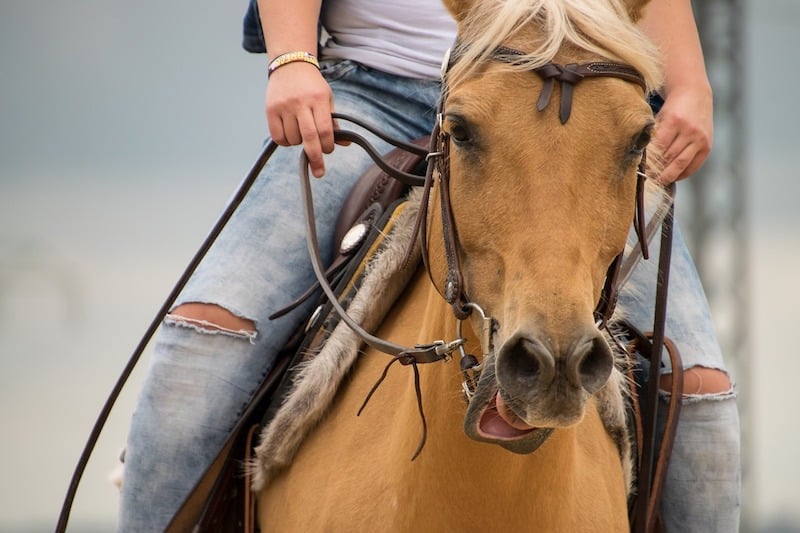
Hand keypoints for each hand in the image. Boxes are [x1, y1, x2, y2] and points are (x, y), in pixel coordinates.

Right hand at [266, 63, 335, 177]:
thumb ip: (334, 122)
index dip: (328, 145)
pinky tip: (290, 135)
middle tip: (319, 172)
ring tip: (301, 134)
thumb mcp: (327, 98)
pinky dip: (285, 142)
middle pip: (309, 137)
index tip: (328, 150)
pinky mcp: (270, 109)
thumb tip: (345, 143)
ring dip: (299, 144)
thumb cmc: (312, 86)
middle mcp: (300, 102)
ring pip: (293, 138)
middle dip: (315, 157)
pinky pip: (278, 136)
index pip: (325, 129)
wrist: (290, 64)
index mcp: (318, 99)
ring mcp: (284, 106)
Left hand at [652, 84, 712, 183]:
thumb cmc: (671, 109)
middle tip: (647, 181)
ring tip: (657, 182)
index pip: (659, 147)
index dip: (649, 162)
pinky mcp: (707, 145)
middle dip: (657, 172)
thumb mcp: (659, 117)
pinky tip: (673, 177)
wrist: (695, 95)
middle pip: (670, 158)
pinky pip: (693, 166)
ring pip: (681, 164)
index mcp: (674, 121)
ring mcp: (700, 138)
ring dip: (668, 176)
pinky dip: (682, 174)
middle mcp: (689, 130)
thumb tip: (642, 160)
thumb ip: (652, 136)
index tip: (640, 172)